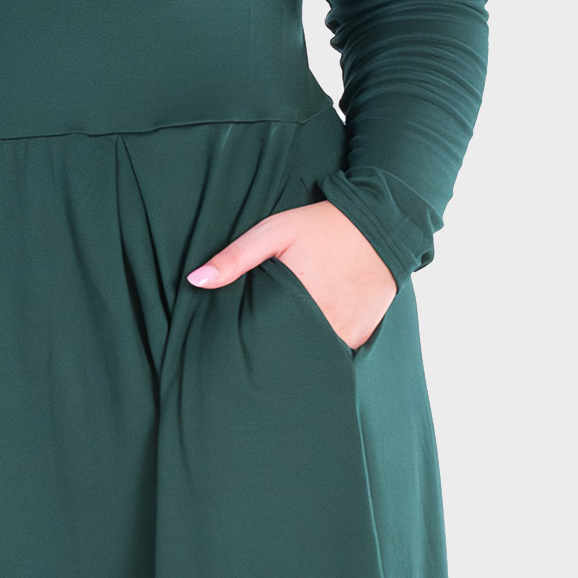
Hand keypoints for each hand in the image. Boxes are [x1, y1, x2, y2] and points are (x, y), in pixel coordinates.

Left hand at [185, 197, 398, 349]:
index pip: (265, 338)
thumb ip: (236, 257)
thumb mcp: (275, 232)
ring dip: (303, 345)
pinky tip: (319, 325)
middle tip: (270, 333)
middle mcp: (325, 325)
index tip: (245, 337)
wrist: (382, 225)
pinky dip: (328, 341)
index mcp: (298, 303)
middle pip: (290, 349)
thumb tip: (196, 280)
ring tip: (292, 329)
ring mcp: (348, 333)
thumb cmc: (323, 226)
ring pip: (315, 352)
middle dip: (277, 345)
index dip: (254, 339)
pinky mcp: (363, 334)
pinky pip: (339, 349)